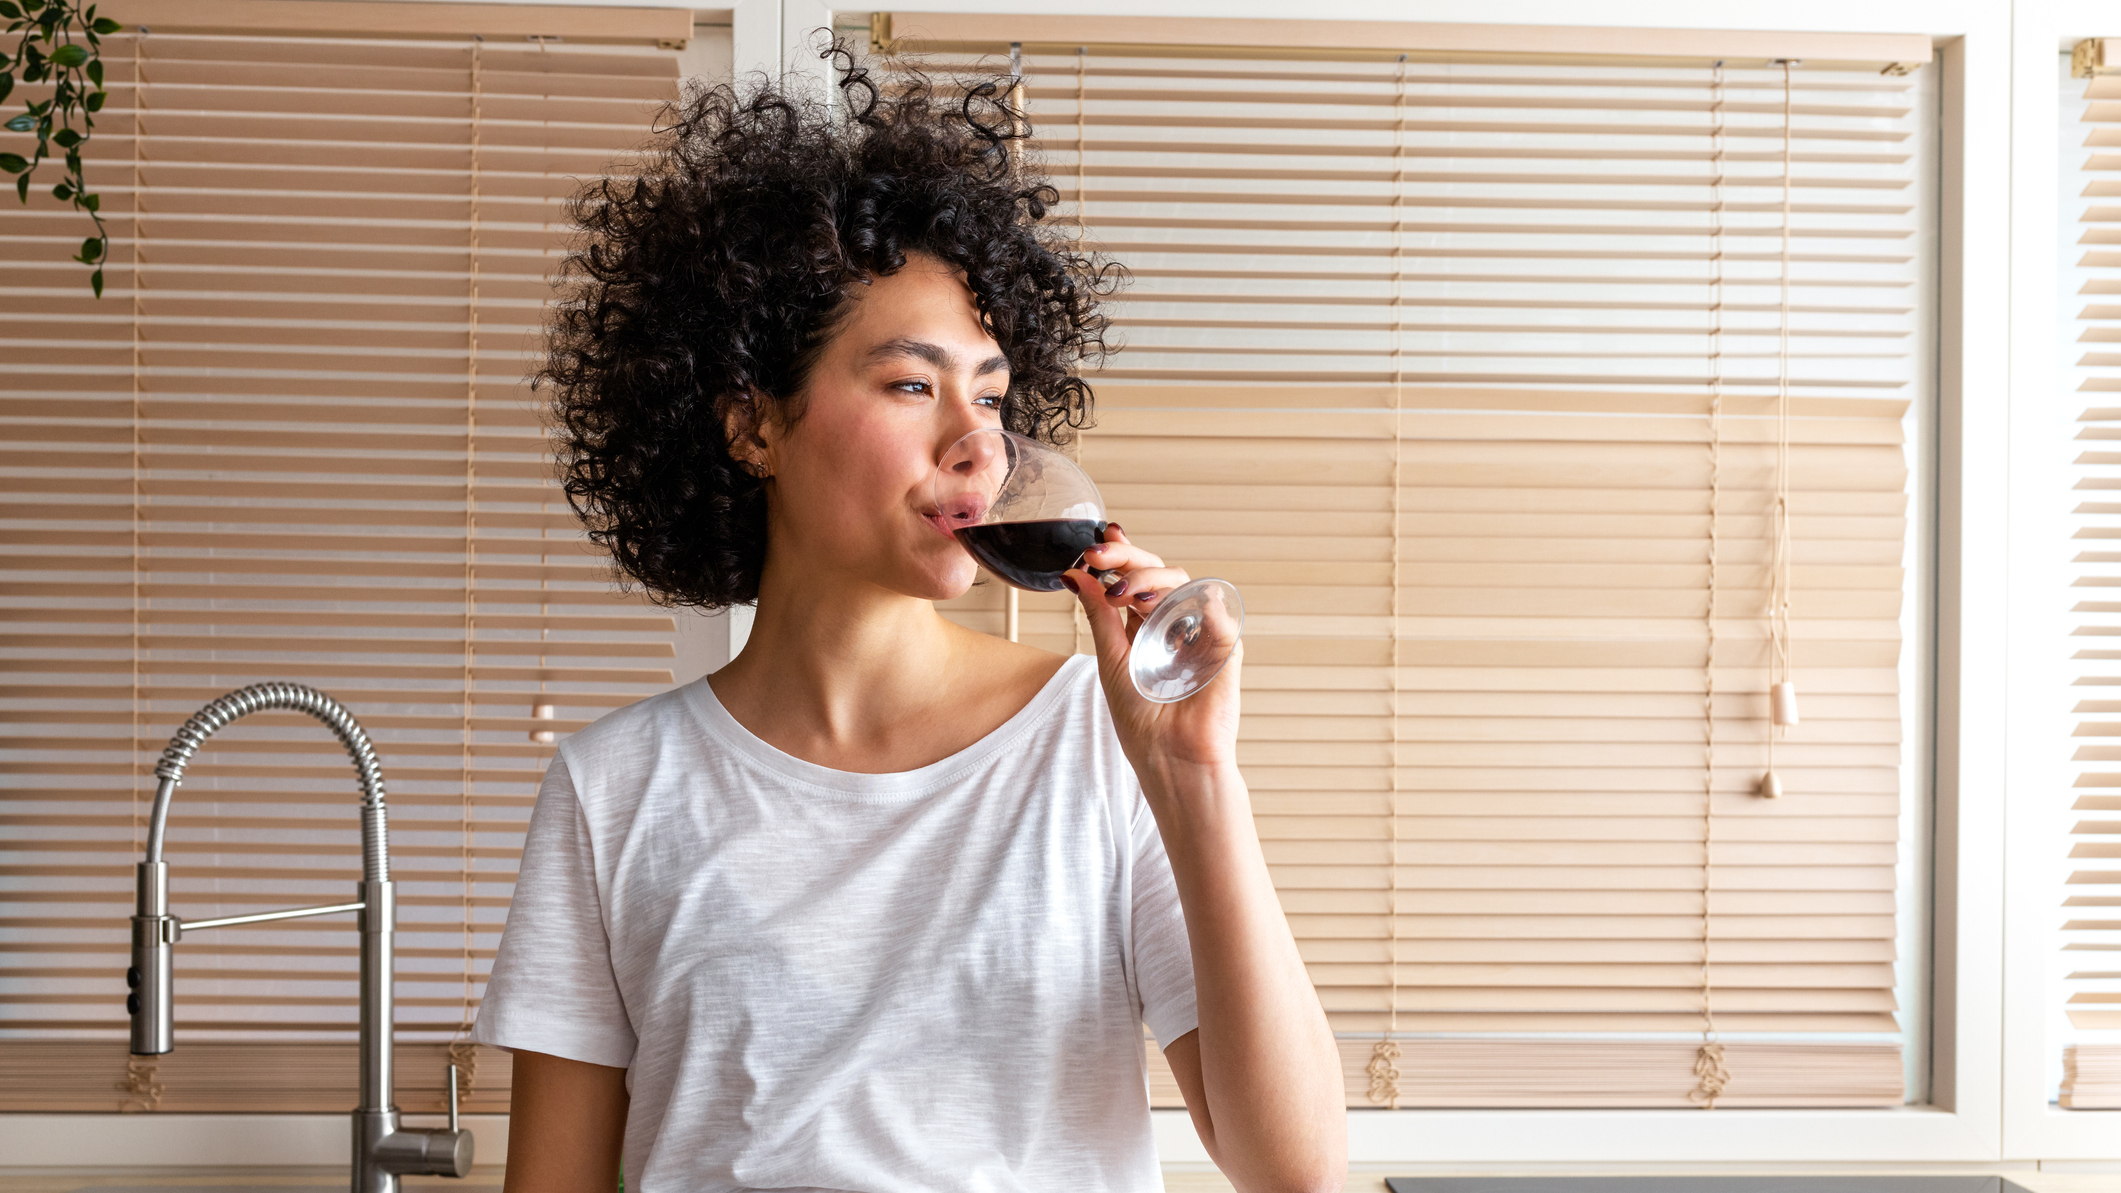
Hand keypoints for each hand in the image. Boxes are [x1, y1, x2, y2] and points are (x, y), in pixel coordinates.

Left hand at [1061, 525, 1240, 784]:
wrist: (1172, 758)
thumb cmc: (1142, 721)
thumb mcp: (1110, 660)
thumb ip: (1098, 615)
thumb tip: (1075, 574)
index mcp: (1146, 628)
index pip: (1135, 580)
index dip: (1120, 556)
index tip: (1096, 545)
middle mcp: (1175, 624)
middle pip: (1157, 574)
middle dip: (1128, 558)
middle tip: (1099, 556)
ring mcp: (1200, 631)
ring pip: (1182, 583)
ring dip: (1149, 580)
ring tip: (1125, 594)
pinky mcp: (1227, 644)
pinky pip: (1215, 608)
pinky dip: (1189, 600)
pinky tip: (1159, 610)